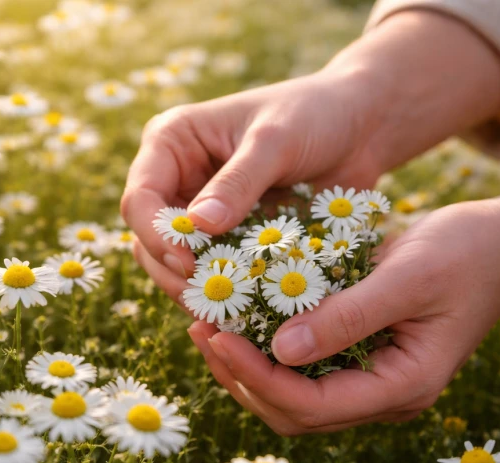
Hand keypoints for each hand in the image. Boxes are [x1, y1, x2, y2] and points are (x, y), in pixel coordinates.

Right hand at [122, 68, 392, 289]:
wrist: (359, 125)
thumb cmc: (314, 114)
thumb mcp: (275, 141)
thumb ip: (238, 183)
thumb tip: (198, 227)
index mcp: (172, 142)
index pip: (140, 199)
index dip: (156, 236)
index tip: (188, 264)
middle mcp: (177, 178)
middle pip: (149, 239)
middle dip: (172, 272)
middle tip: (206, 302)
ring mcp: (201, 211)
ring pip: (176, 263)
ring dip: (195, 289)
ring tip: (225, 312)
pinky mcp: (230, 237)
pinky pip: (215, 271)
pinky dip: (225, 291)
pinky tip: (245, 310)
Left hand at [187, 158, 499, 434]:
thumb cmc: (463, 253)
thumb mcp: (406, 277)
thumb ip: (348, 317)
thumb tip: (278, 350)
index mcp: (402, 386)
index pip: (311, 404)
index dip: (255, 375)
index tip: (215, 333)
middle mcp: (384, 396)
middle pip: (294, 412)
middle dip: (241, 377)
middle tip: (201, 329)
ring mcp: (374, 381)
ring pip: (295, 397)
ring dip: (248, 368)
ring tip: (208, 325)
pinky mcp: (365, 359)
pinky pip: (306, 371)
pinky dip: (268, 351)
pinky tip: (242, 319)